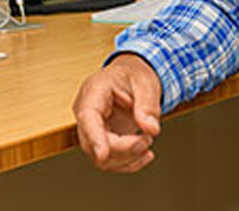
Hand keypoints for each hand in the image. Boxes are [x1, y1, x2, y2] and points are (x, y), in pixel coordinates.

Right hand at [73, 53, 162, 172]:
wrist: (131, 76)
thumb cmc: (133, 75)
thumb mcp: (145, 83)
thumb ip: (147, 105)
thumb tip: (150, 128)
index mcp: (93, 92)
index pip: (87, 118)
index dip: (94, 137)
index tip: (102, 153)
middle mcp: (87, 113)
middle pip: (93, 143)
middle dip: (123, 149)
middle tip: (147, 139)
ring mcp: (92, 129)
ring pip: (100, 158)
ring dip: (128, 158)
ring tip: (147, 140)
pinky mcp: (102, 140)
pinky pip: (109, 161)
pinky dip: (129, 163)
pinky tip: (144, 155)